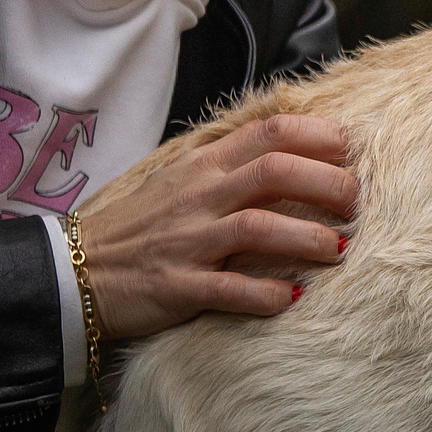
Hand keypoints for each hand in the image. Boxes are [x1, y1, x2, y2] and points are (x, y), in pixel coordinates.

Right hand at [76, 113, 357, 341]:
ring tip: (338, 249)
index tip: (353, 149)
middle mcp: (200, 197)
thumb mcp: (185, 180)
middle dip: (326, 183)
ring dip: (307, 237)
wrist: (76, 271)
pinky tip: (291, 298)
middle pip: (274, 171)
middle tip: (356, 203)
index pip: (271, 133)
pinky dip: (265, 293)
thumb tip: (299, 152)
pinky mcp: (177, 287)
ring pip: (258, 226)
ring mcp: (188, 242)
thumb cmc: (143, 225)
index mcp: (205, 166)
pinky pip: (229, 289)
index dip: (320, 136)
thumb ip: (235, 165)